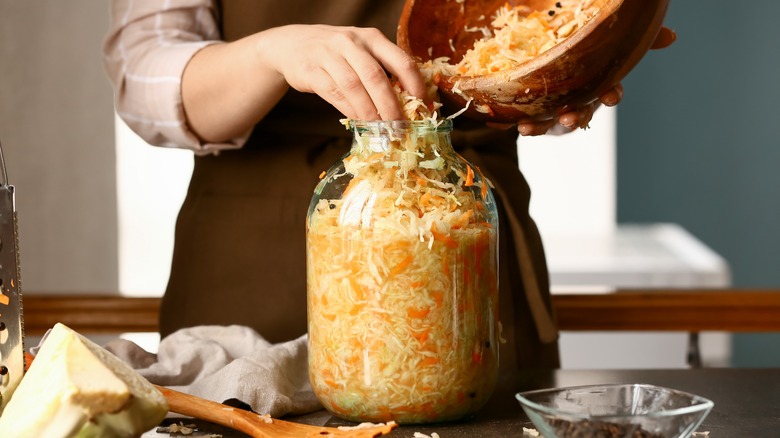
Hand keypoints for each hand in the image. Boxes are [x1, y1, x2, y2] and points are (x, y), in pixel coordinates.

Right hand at [262, 24, 426, 120]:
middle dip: (390, 106)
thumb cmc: (336, 52)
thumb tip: (407, 104)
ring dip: (369, 112)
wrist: (292, 44)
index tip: (422, 105)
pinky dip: (349, 111)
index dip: (414, 84)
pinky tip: (359, 122)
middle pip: (375, 77)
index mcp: (371, 38)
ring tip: (380, 130)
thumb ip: (381, 70)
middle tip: (399, 127)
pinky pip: (334, 94)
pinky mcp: (311, 70)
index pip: (400, 60)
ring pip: (353, 87)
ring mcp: (329, 55)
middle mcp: (351, 43)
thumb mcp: (361, 51)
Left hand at [515, 26, 676, 135]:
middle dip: (576, 116)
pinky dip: (516, 123)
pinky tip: (506, 124)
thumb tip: (672, 36)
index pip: (610, 91)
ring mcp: (557, 110)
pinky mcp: (537, 114)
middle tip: (569, 117)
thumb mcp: (610, 48)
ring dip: (541, 125)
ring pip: (550, 121)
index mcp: (598, 85)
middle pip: (580, 112)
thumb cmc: (589, 63)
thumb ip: (637, 41)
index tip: (609, 98)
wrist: (557, 78)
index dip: (611, 95)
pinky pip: (528, 120)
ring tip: (527, 128)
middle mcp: (579, 101)